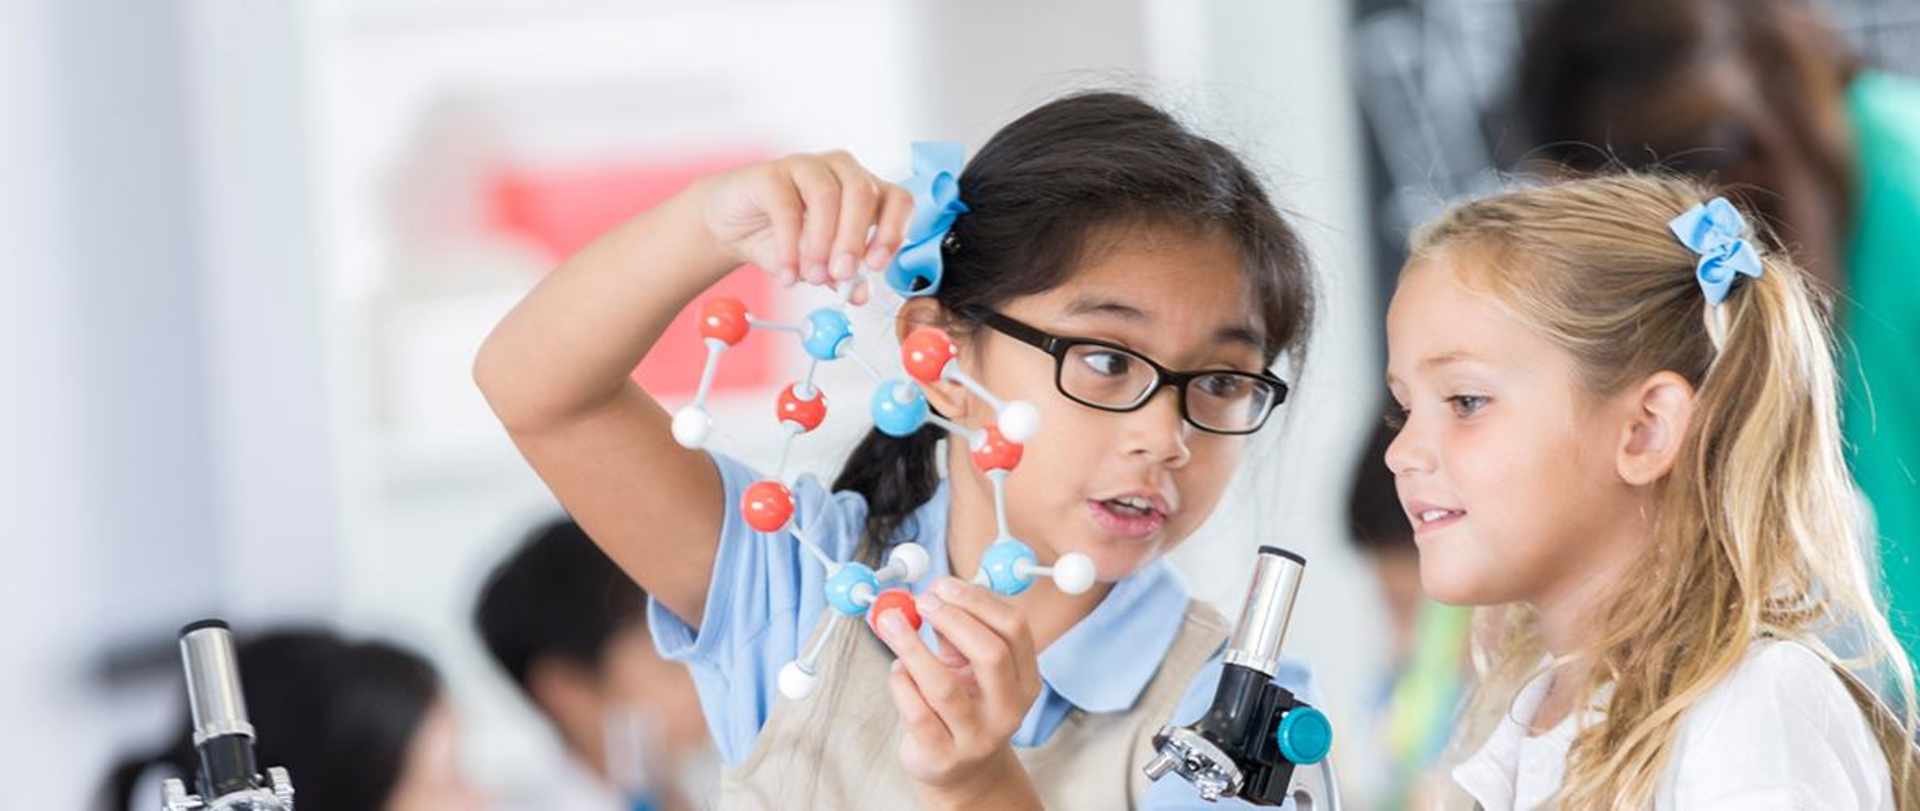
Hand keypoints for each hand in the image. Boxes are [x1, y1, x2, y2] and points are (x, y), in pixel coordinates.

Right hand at [697, 150, 913, 300]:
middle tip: (842, 275)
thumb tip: (860, 293)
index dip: (894, 230)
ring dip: (821, 243)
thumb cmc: (784, 240)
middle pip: (863, 193)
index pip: (898, 200)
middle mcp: (842, 173)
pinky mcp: (772, 173)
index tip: (876, 265)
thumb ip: (842, 277)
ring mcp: (808, 167)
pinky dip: (789, 245)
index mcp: (866, 193)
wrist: (733, 228)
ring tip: (811, 277)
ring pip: (827, 195)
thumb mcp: (819, 265)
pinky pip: (786, 205)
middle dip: (855, 240)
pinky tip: (787, 273)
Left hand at [873, 576, 1044, 805]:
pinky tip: (896, 667)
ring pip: (944, 686)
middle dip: (953, 619)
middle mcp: (1009, 710)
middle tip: (922, 601)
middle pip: (991, 655)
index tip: (944, 585)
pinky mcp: (943, 755)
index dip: (978, 600)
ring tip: (891, 622)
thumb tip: (932, 593)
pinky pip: (916, 712)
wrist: (957, 767)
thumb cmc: (963, 703)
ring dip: (913, 646)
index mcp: (1025, 679)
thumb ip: (956, 633)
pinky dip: (901, 682)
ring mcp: (977, 737)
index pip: (1014, 629)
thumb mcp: (968, 667)